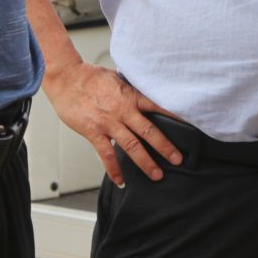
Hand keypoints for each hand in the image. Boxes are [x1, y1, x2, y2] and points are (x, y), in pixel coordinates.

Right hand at [45, 61, 182, 185]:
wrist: (67, 78)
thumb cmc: (90, 77)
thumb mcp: (117, 78)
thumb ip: (131, 89)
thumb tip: (144, 89)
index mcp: (131, 96)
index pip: (159, 106)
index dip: (175, 116)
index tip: (190, 126)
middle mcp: (123, 110)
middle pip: (149, 131)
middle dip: (165, 147)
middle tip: (178, 159)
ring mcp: (109, 122)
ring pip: (132, 145)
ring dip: (145, 162)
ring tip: (156, 174)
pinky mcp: (94, 132)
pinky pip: (106, 154)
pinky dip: (114, 169)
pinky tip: (121, 180)